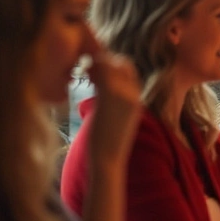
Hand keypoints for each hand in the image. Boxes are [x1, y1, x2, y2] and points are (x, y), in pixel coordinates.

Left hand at [84, 49, 141, 166]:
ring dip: (97, 63)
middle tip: (89, 67)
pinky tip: (82, 76)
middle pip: (124, 64)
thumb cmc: (106, 144)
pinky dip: (91, 70)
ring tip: (84, 71)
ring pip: (113, 66)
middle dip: (106, 60)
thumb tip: (103, 92)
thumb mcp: (116, 120)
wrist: (108, 160)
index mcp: (137, 100)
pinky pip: (102, 74)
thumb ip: (114, 103)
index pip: (130, 71)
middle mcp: (134, 95)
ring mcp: (124, 95)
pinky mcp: (110, 98)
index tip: (98, 67)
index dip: (114, 64)